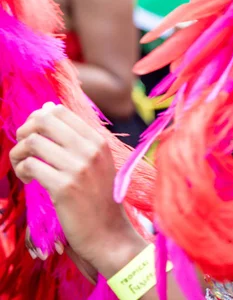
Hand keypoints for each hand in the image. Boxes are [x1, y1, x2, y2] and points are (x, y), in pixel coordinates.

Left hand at [10, 103, 140, 276]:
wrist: (108, 233)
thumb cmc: (98, 197)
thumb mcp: (95, 161)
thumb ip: (74, 135)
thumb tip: (48, 106)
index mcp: (97, 140)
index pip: (59, 111)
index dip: (39, 118)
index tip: (34, 135)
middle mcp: (90, 149)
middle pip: (44, 121)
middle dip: (25, 131)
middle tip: (23, 148)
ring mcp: (78, 168)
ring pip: (33, 142)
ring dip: (19, 152)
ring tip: (22, 166)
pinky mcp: (64, 187)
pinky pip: (31, 165)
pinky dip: (22, 170)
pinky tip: (28, 180)